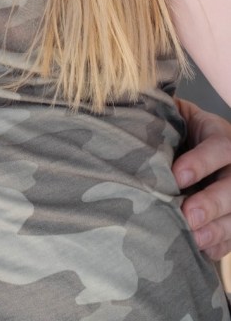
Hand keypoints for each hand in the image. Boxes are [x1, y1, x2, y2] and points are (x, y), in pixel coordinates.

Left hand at [174, 98, 230, 259]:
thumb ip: (162, 113)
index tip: (176, 176)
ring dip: (218, 229)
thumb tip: (133, 105)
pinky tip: (203, 249)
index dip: (201, 163)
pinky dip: (220, 244)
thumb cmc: (177, 129)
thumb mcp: (175, 115)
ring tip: (194, 238)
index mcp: (220, 135)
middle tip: (188, 215)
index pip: (220, 148)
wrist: (194, 144)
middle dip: (212, 202)